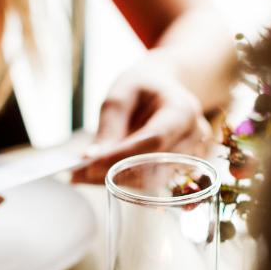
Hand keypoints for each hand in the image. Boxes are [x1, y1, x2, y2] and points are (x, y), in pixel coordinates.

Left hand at [74, 55, 212, 183]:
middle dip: (113, 172)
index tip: (90, 165)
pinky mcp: (181, 170)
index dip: (122, 155)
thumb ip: (109, 126)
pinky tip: (99, 175)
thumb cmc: (142, 87)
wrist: (164, 89)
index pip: (154, 140)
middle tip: (77, 174)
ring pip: (151, 180)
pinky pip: (150, 182)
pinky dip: (122, 181)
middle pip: (153, 165)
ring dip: (114, 180)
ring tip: (81, 175)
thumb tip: (92, 159)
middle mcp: (194, 136)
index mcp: (183, 110)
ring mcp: (192, 155)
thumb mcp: (121, 95)